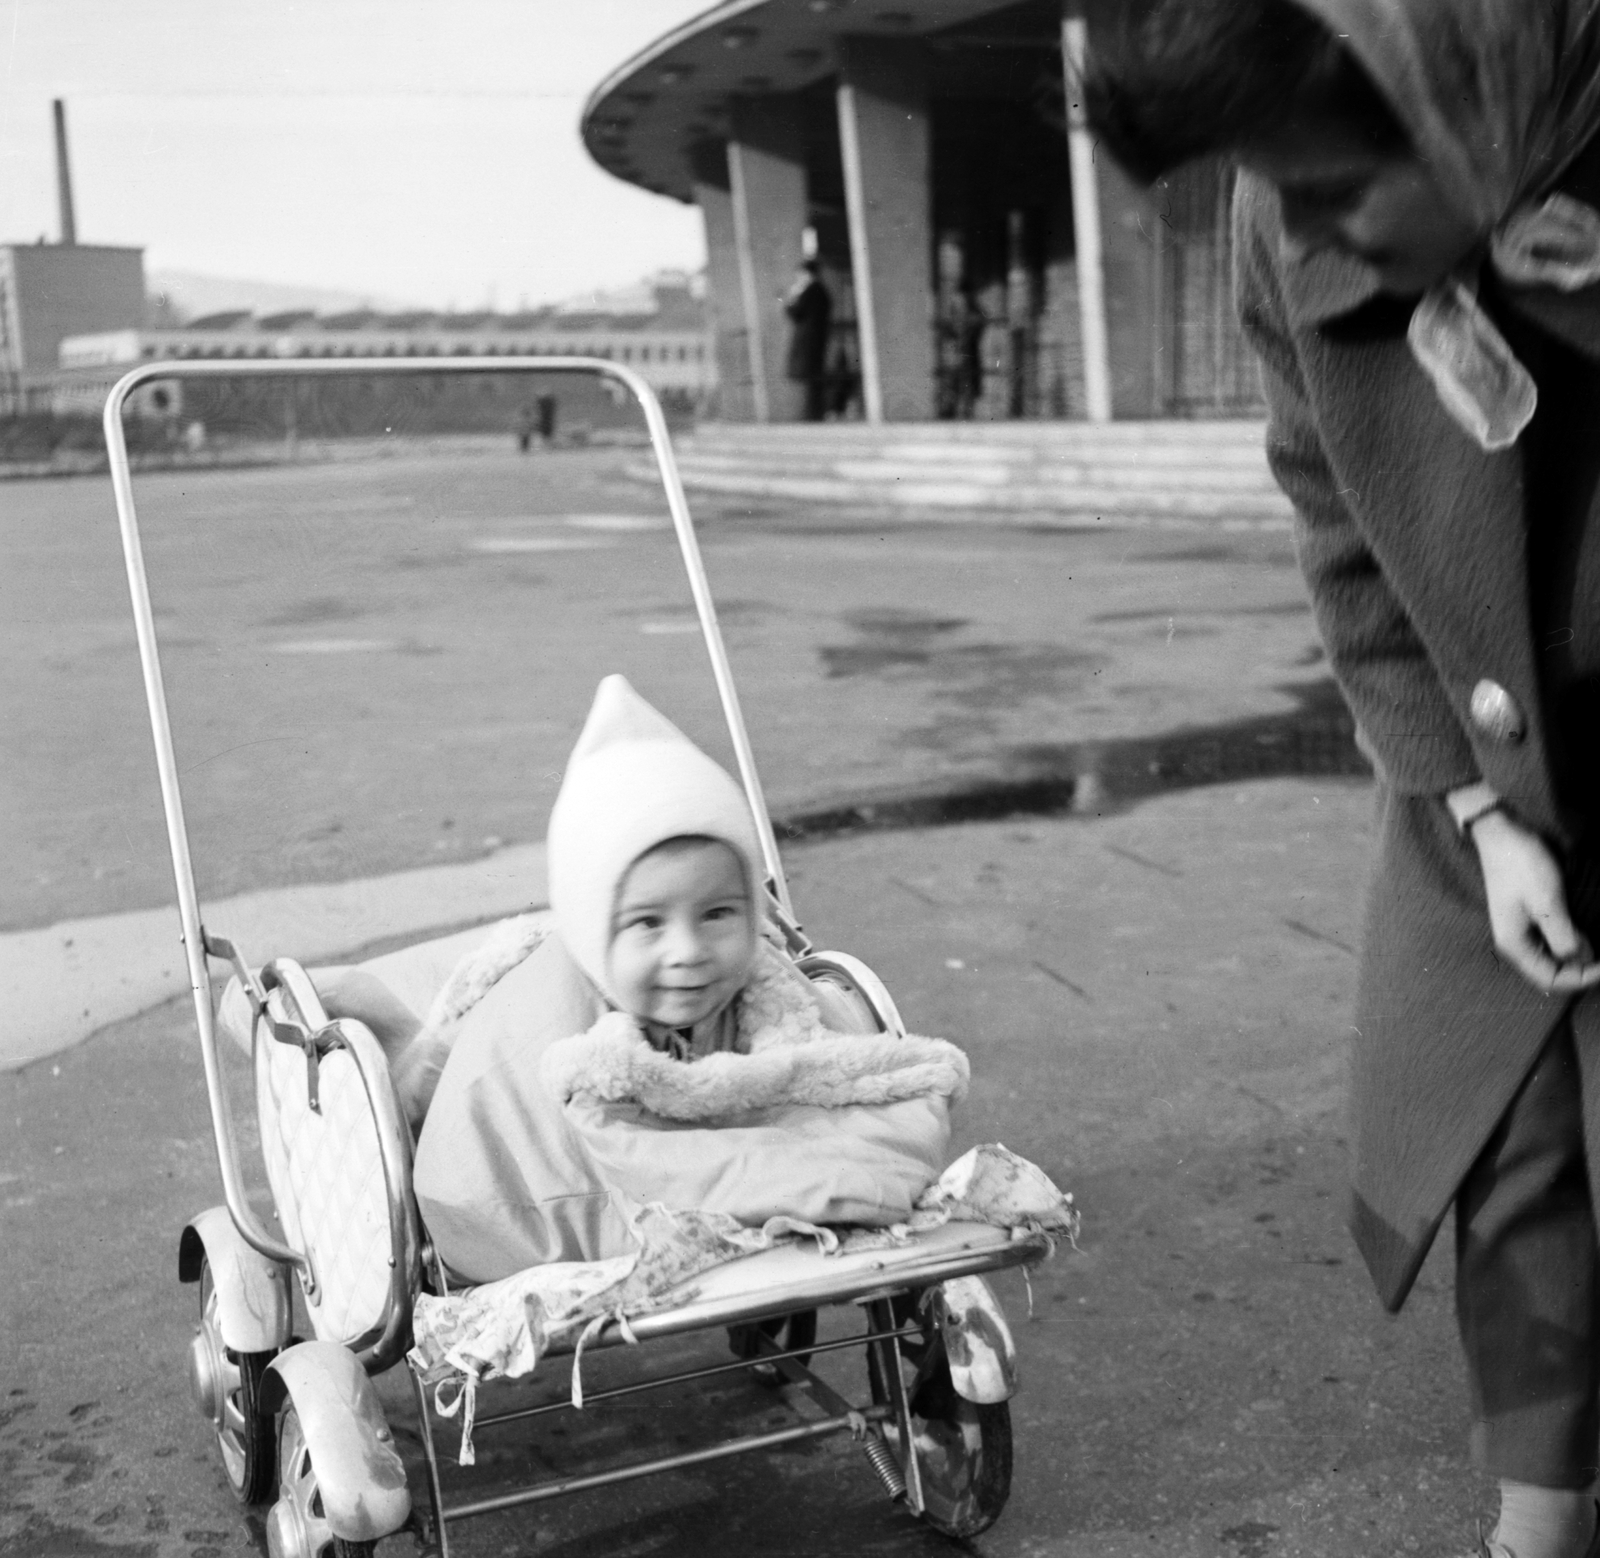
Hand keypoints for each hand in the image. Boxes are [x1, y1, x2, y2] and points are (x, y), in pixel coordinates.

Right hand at [1468, 810, 1599, 992]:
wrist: (1501, 834)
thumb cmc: (1521, 866)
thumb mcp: (1547, 903)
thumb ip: (1565, 937)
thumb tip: (1585, 959)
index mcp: (1514, 945)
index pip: (1550, 980)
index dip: (1581, 978)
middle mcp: (1516, 943)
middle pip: (1552, 972)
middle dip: (1582, 969)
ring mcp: (1522, 930)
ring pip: (1555, 958)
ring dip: (1579, 956)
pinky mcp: (1530, 918)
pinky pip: (1554, 941)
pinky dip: (1573, 942)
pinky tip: (1588, 932)